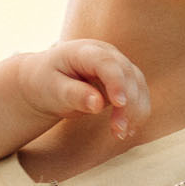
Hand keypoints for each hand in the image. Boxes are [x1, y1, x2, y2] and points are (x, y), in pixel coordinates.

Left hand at [15, 38, 149, 138]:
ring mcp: (117, 65)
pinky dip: (137, 113)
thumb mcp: (52, 90)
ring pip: (138, 85)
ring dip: (136, 111)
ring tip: (121, 134)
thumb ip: (73, 94)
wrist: (45, 81)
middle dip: (128, 104)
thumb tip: (97, 104)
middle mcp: (106, 54)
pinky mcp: (124, 80)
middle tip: (118, 131)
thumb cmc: (45, 83)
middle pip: (127, 74)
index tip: (119, 103)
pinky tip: (128, 131)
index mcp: (83, 51)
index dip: (116, 81)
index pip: (106, 62)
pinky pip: (139, 95)